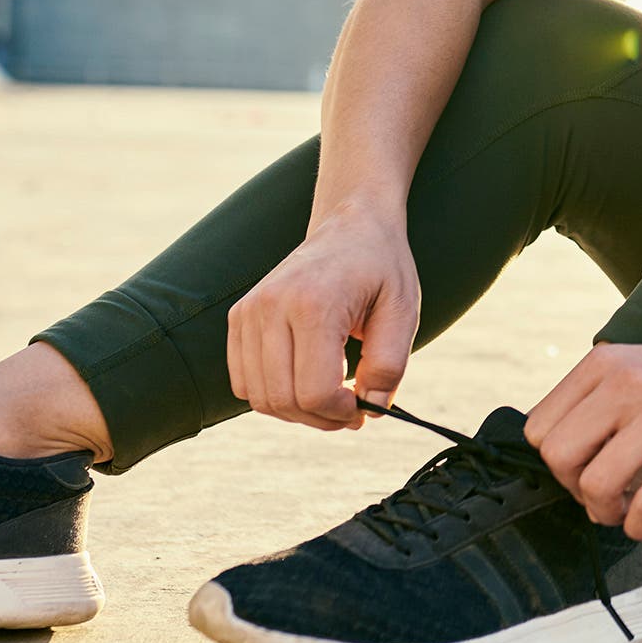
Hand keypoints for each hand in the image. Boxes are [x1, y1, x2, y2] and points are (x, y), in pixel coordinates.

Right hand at [227, 216, 420, 431]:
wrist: (351, 223)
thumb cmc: (380, 267)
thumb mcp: (402, 312)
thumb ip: (389, 365)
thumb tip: (371, 411)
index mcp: (313, 304)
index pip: (314, 392)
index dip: (341, 413)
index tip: (364, 409)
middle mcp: (271, 307)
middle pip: (283, 400)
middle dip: (321, 419)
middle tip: (350, 412)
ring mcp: (249, 311)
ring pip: (259, 397)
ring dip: (296, 412)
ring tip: (331, 399)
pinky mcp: (239, 316)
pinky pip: (243, 382)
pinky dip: (273, 395)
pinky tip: (305, 382)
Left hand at [523, 337, 641, 541]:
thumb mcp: (639, 366)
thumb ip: (596, 398)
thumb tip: (551, 458)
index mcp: (607, 362)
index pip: (539, 428)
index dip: (556, 461)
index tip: (585, 468)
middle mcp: (629, 382)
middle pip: (557, 457)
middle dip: (572, 489)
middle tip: (602, 494)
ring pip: (595, 485)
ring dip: (604, 512)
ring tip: (625, 509)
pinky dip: (638, 528)